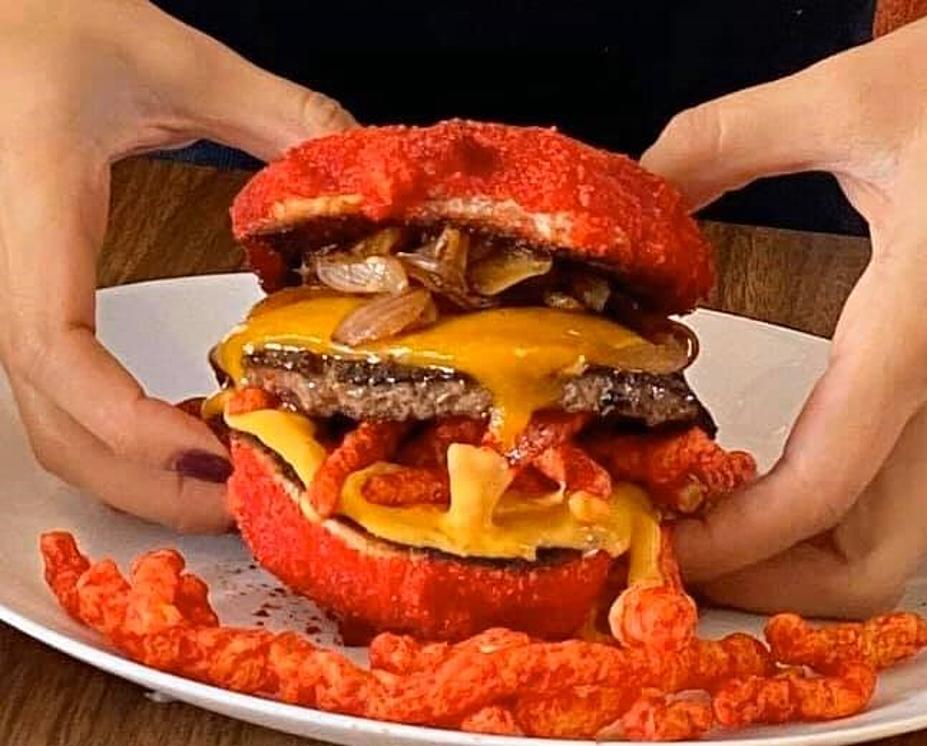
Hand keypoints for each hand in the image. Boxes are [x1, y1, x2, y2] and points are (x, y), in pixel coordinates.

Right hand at [0, 0, 353, 531]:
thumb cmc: (53, 27)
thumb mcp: (175, 58)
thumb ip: (280, 112)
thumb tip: (367, 176)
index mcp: (36, 211)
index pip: (51, 345)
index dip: (126, 420)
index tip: (215, 449)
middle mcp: (5, 273)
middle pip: (52, 423)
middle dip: (149, 481)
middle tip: (248, 497)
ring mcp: (10, 296)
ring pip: (47, 429)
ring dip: (135, 476)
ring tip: (230, 478)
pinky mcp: (27, 302)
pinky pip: (59, 401)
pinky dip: (121, 442)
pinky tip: (188, 435)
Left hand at [642, 7, 926, 616]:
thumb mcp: (848, 95)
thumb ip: (722, 140)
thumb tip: (634, 189)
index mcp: (918, 326)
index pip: (822, 487)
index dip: (733, 538)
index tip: (659, 538)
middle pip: (871, 559)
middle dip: (767, 581)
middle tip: (676, 549)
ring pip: (889, 538)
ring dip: (795, 560)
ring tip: (703, 522)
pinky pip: (891, 490)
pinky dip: (821, 516)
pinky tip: (756, 479)